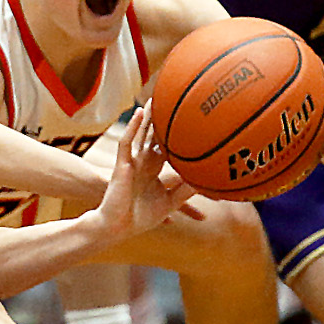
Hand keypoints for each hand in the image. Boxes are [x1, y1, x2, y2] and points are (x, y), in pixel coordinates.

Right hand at [95, 107, 198, 238]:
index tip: (195, 127)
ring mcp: (133, 161)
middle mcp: (144, 163)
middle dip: (163, 121)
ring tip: (156, 98)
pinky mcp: (122, 163)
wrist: (116, 225)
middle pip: (155, 136)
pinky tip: (140, 113)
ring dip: (148, 117)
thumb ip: (186, 192)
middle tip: (175, 102)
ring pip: (141, 133)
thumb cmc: (139, 217)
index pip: (170, 151)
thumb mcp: (169, 203)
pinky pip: (127, 141)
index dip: (179, 139)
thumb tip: (208, 183)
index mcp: (155, 171)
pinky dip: (133, 127)